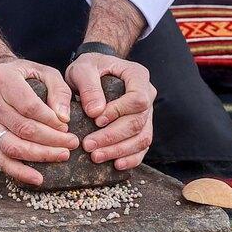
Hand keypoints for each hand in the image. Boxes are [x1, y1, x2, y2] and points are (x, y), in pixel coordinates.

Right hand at [0, 58, 77, 185]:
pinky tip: (38, 178)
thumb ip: (58, 90)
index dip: (50, 120)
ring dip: (40, 155)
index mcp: (2, 80)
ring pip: (12, 146)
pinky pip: (1, 160)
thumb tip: (63, 117)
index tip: (67, 126)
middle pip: (22, 128)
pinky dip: (19, 172)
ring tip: (62, 155)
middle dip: (51, 139)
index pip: (29, 106)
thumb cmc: (23, 75)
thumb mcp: (44, 71)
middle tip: (72, 143)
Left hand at [66, 53, 154, 170]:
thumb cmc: (90, 67)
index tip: (96, 120)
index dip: (118, 112)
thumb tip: (95, 112)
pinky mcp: (142, 127)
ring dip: (120, 151)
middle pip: (138, 122)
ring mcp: (147, 113)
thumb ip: (88, 87)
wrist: (95, 71)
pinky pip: (143, 146)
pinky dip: (131, 158)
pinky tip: (116, 164)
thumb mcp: (83, 69)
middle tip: (89, 146)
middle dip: (113, 137)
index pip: (137, 99)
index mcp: (138, 76)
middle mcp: (148, 94)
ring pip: (142, 137)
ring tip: (97, 157)